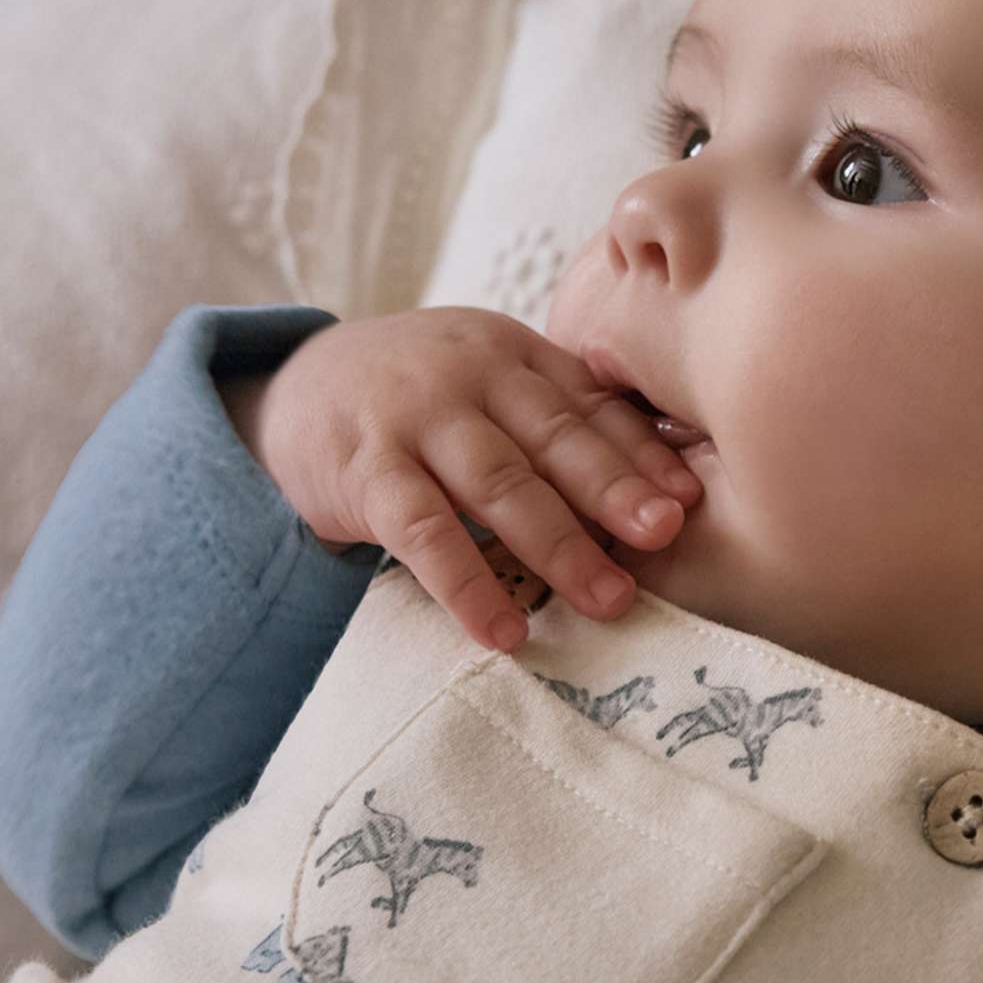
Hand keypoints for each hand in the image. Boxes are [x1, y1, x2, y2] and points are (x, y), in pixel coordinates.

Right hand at [222, 308, 702, 649]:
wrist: (293, 388)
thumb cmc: (419, 399)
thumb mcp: (487, 384)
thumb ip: (557, 418)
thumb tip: (663, 488)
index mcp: (513, 355)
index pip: (588, 405)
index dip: (641, 453)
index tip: (688, 501)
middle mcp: (470, 376)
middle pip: (554, 439)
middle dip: (614, 491)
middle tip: (665, 539)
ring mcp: (415, 419)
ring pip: (499, 484)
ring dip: (557, 545)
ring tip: (607, 599)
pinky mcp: (365, 469)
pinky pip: (422, 531)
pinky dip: (466, 582)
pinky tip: (502, 628)